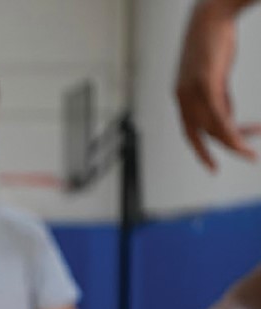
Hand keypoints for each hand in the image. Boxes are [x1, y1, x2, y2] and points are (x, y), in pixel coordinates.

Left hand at [175, 0, 259, 169]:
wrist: (211, 17)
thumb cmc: (215, 44)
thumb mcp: (214, 77)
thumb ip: (217, 98)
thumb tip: (225, 118)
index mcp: (182, 97)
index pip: (190, 132)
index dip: (201, 151)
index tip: (213, 167)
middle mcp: (182, 97)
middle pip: (204, 133)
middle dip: (226, 147)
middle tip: (248, 155)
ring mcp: (191, 91)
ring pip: (212, 128)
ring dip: (233, 141)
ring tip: (251, 149)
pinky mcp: (204, 82)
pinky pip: (217, 115)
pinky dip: (230, 130)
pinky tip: (241, 138)